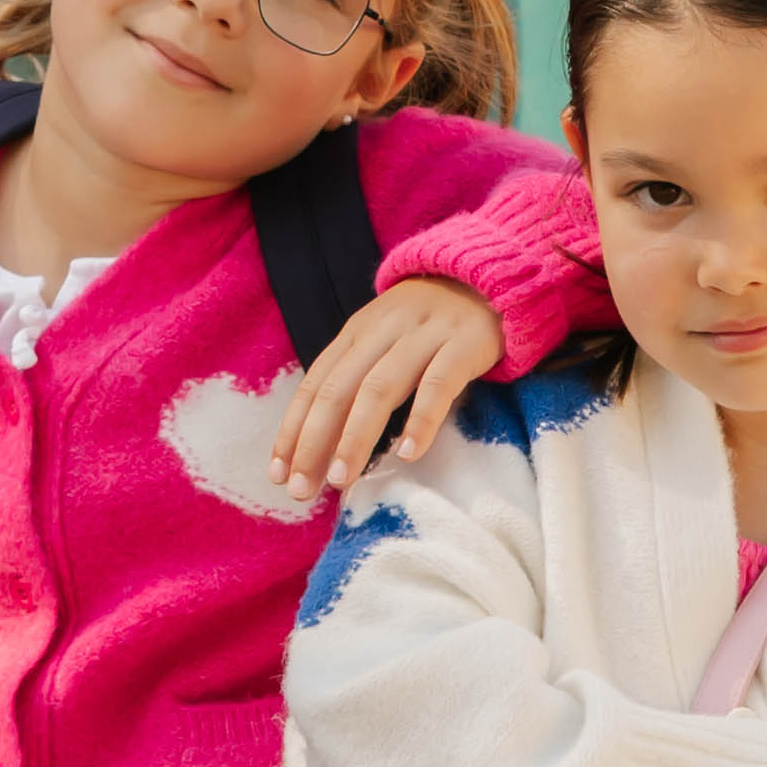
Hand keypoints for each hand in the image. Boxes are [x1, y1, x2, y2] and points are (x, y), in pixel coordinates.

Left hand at [276, 274, 500, 496]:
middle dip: (313, 441)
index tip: (276, 473)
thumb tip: (321, 440)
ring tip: (341, 479)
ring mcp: (424, 335)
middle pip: (339, 388)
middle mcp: (383, 330)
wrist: (490, 278)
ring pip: (380, 388)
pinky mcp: (465, 344)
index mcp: (357, 330)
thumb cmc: (431, 324)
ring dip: (355, 437)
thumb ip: (358, 377)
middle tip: (300, 488)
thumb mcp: (386, 339)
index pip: (316, 383)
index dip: (293, 428)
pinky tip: (409, 453)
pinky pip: (439, 384)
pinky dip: (421, 419)